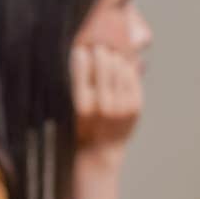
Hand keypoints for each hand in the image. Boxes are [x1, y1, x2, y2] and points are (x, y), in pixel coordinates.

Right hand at [71, 44, 142, 160]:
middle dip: (99, 51)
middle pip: (103, 58)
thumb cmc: (75, 123)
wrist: (98, 152)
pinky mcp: (135, 106)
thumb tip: (82, 46)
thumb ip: (71, 77)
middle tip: (96, 51)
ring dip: (112, 58)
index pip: (81, 60)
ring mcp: (122, 105)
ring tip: (106, 61)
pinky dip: (124, 68)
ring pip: (119, 63)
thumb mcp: (64, 104)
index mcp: (80, 104)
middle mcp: (102, 104)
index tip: (80, 51)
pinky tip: (117, 72)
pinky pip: (132, 74)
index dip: (81, 52)